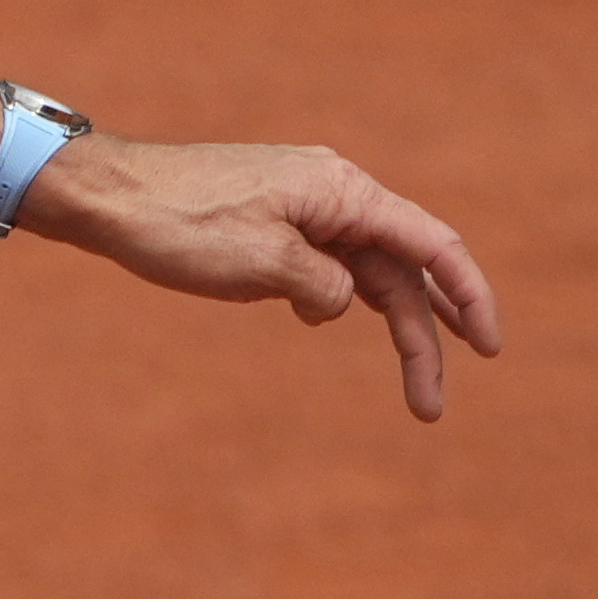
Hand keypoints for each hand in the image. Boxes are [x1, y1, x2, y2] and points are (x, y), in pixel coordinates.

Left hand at [39, 138, 506, 421]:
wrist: (105, 195)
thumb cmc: (179, 222)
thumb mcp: (262, 264)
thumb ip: (323, 287)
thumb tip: (342, 303)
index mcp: (345, 193)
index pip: (432, 245)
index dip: (470, 296)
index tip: (492, 346)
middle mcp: (334, 195)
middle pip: (403, 271)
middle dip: (426, 337)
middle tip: (431, 405)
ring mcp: (303, 208)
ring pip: (365, 273)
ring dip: (386, 326)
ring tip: (407, 387)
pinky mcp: (271, 225)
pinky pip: (323, 265)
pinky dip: (334, 298)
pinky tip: (319, 319)